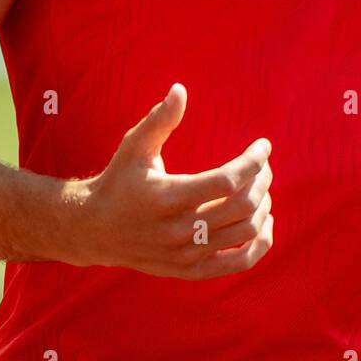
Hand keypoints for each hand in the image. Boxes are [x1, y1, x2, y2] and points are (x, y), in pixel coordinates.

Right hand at [76, 84, 273, 278]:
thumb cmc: (119, 180)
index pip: (226, 181)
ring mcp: (187, 254)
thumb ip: (159, 119)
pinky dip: (259, 244)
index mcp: (168, 197)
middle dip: (261, 181)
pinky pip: (238, 262)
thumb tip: (180, 89)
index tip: (263, 145)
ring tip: (261, 188)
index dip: (252, 162)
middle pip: (242, 207)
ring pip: (245, 233)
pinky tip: (263, 223)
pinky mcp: (191, 270)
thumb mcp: (134, 146)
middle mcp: (179, 230)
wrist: (96, 230)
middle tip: (263, 166)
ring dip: (262, 208)